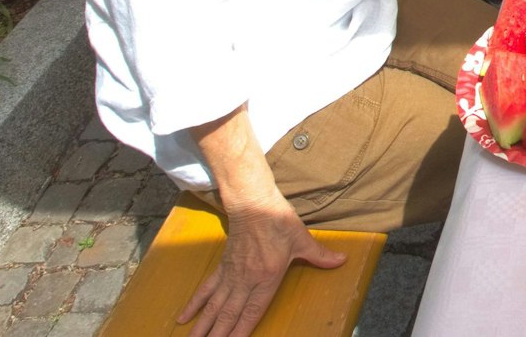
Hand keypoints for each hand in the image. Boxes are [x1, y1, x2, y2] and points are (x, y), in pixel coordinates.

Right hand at [178, 200, 345, 336]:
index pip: (253, 311)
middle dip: (218, 335)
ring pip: (215, 306)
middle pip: (229, 314)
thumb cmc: (278, 220)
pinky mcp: (223, 266)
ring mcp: (231, 274)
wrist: (253, 201)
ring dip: (203, 326)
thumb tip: (342, 260)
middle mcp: (246, 279)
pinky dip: (195, 304)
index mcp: (266, 277)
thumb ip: (320, 255)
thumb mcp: (302, 239)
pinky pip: (207, 289)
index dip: (241, 331)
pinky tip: (183, 317)